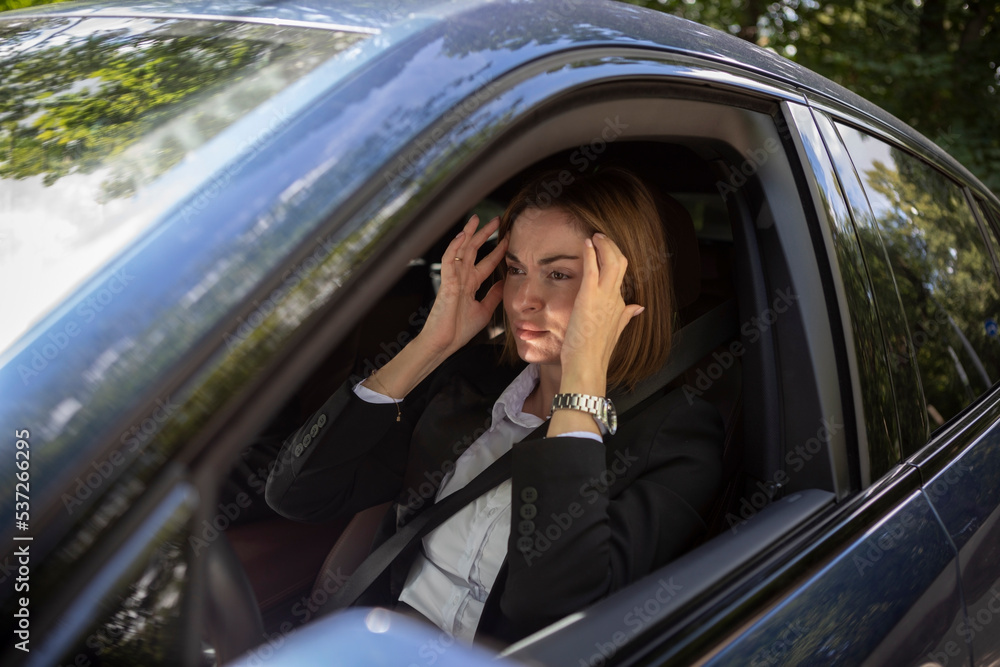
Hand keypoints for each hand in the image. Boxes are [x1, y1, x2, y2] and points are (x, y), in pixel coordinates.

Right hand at [417, 215, 507, 356]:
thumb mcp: (485, 310)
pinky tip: (461, 236)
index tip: (510, 239)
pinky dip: (454, 248)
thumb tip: (505, 283)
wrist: (445, 343)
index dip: (498, 250)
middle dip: (485, 235)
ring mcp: (453, 279)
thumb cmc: (459, 330)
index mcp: (471, 284)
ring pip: (460, 250)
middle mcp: (462, 278)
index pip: (487, 262)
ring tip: (477, 219)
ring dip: (469, 234)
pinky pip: (449, 262)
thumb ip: (494, 295)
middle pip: (474, 250)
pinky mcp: (446, 283)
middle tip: (497, 220)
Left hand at [559, 233, 643, 392]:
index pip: (621, 276)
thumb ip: (627, 316)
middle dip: (612, 247)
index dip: (614, 261)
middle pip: (621, 263)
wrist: (587, 364)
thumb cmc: (594, 352)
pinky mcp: (589, 295)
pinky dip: (591, 253)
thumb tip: (638, 307)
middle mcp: (615, 298)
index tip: (607, 252)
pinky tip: (587, 243)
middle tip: (602, 236)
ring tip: (596, 235)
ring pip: (612, 261)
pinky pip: (593, 268)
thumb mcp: (615, 331)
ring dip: (604, 245)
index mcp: (621, 306)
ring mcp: (604, 296)